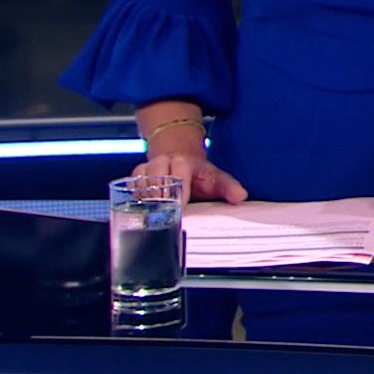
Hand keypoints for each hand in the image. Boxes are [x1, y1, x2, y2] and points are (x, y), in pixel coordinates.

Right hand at [133, 145, 247, 203]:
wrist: (181, 159)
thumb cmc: (200, 173)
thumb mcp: (217, 178)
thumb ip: (229, 188)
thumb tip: (240, 197)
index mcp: (184, 161)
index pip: (179, 172)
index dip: (179, 188)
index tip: (181, 204)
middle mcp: (163, 162)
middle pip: (156, 176)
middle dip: (160, 194)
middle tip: (164, 212)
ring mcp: (148, 168)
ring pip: (142, 181)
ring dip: (147, 198)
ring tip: (152, 214)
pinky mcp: (137, 176)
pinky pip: (132, 186)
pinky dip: (136, 197)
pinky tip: (143, 210)